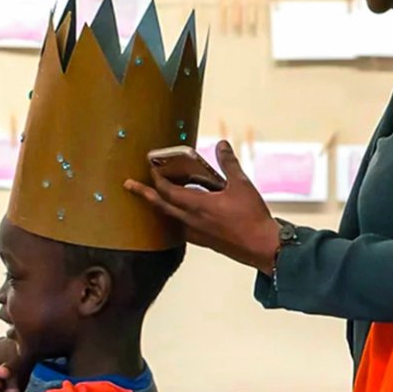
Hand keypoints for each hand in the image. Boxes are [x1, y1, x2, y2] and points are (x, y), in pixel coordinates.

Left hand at [125, 140, 280, 273]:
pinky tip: (182, 215)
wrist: (262, 246)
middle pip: (161, 206)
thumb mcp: (241, 185)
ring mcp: (196, 234)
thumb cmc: (251, 216)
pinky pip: (182, 228)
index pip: (167, 191)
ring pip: (170, 218)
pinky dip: (176, 218)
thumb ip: (229, 164)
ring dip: (161, 206)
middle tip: (130, 186)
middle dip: (145, 194)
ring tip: (156, 197)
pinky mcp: (205, 242)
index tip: (149, 168)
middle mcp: (191, 221)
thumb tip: (222, 145)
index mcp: (197, 205)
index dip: (156, 179)